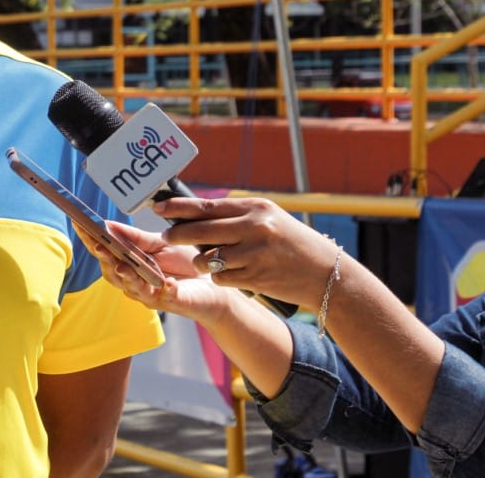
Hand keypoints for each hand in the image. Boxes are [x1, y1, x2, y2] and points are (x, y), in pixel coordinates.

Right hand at [83, 221, 234, 322]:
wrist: (214, 284)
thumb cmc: (184, 263)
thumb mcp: (159, 244)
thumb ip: (135, 238)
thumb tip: (107, 224)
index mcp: (128, 266)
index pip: (104, 253)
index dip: (91, 240)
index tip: (79, 224)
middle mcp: (134, 283)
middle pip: (113, 273)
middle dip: (105, 260)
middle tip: (100, 246)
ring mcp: (152, 295)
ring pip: (134, 288)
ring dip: (128, 278)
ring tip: (125, 266)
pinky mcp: (173, 302)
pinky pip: (166, 297)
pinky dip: (165, 290)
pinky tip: (168, 283)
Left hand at [154, 196, 340, 308]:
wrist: (326, 274)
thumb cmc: (291, 243)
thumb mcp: (268, 219)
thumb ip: (236, 215)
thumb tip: (195, 211)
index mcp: (254, 208)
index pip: (206, 206)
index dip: (178, 208)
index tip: (157, 208)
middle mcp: (253, 228)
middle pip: (200, 231)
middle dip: (178, 235)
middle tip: (166, 237)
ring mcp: (254, 254)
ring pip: (207, 258)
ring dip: (200, 262)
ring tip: (205, 261)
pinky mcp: (255, 277)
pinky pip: (221, 277)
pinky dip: (219, 277)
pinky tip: (230, 274)